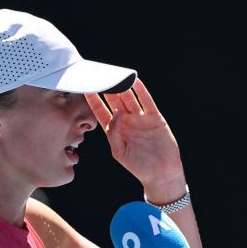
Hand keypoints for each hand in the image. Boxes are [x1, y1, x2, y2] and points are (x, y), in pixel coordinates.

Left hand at [86, 78, 183, 195]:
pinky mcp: (155, 118)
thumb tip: (114, 113)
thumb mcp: (119, 151)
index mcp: (115, 130)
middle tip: (100, 75)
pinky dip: (141, 90)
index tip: (86, 87)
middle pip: (114, 100)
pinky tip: (135, 81)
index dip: (93, 99)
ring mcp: (141, 118)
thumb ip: (113, 132)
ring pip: (129, 98)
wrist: (161, 173)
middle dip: (107, 88)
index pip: (101, 111)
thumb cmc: (139, 166)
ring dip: (122, 86)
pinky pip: (147, 101)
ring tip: (115, 74)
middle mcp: (127, 122)